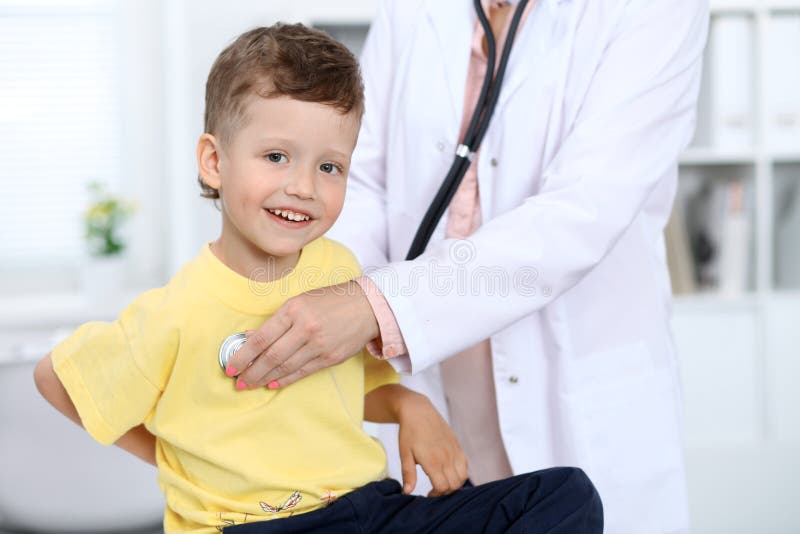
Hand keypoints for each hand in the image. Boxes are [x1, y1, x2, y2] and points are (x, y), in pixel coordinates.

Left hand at [226, 280, 379, 388]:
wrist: (367, 306)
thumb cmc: (331, 300)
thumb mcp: (300, 301)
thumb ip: (276, 321)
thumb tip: (250, 338)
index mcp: (294, 309)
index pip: (261, 338)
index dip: (243, 355)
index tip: (230, 367)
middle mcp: (305, 328)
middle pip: (271, 356)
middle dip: (251, 372)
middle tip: (238, 382)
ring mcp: (319, 345)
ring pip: (285, 367)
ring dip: (265, 378)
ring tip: (251, 385)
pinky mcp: (330, 358)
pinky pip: (302, 372)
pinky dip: (286, 379)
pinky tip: (273, 384)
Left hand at [397, 393, 467, 496]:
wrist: (418, 411)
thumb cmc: (409, 432)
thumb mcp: (405, 454)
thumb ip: (408, 474)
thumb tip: (407, 492)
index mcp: (433, 461)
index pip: (442, 487)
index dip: (436, 495)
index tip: (428, 494)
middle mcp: (447, 457)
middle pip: (454, 485)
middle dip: (445, 492)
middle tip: (434, 489)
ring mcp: (454, 450)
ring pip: (463, 477)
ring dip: (454, 483)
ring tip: (442, 481)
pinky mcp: (458, 445)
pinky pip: (465, 465)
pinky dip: (460, 473)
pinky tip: (449, 471)